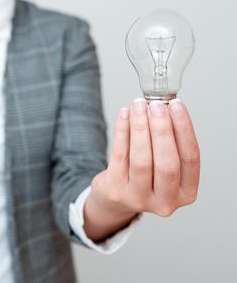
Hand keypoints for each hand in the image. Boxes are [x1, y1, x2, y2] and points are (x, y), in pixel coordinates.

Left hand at [84, 98, 199, 240]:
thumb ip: (169, 141)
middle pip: (167, 163)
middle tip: (156, 105)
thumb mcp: (165, 165)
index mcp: (186, 192)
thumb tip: (164, 106)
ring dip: (140, 128)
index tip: (176, 105)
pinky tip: (124, 115)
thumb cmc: (147, 176)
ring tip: (138, 106)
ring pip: (141, 160)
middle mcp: (166, 201)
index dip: (184, 129)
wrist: (118, 197)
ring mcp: (139, 198)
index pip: (190, 158)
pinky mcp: (117, 190)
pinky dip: (122, 131)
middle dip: (162, 130)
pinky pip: (119, 156)